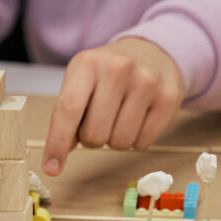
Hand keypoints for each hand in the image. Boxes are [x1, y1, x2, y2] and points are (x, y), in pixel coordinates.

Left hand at [42, 38, 184, 175]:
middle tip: (99, 122)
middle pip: (94, 134)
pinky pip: (144, 143)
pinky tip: (138, 119)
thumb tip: (56, 158)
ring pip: (120, 142)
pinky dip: (136, 140)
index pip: (68, 110)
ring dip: (115, 140)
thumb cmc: (108, 74)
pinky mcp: (169, 97)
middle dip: (92, 139)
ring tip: (119, 118)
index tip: (51, 168)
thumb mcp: (81, 83)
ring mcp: (146, 81)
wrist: (152, 52)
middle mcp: (118, 68)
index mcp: (86, 63)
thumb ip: (67, 117)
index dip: (57, 143)